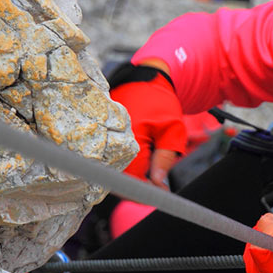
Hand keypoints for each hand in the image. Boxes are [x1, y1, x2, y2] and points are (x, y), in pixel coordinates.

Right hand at [109, 62, 186, 187]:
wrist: (148, 79)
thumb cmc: (163, 103)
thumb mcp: (173, 130)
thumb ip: (165, 157)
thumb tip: (156, 183)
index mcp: (131, 137)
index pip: (131, 176)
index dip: (144, 190)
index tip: (158, 193)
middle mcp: (112, 138)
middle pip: (118, 174)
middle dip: (136, 184)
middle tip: (156, 185)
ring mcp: (103, 134)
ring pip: (112, 166)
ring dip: (128, 173)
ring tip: (148, 170)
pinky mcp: (99, 132)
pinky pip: (107, 155)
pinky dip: (121, 162)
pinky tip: (138, 160)